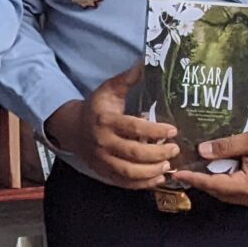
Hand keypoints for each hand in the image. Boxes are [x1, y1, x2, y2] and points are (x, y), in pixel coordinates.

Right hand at [42, 63, 179, 188]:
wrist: (73, 129)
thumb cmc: (96, 108)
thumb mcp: (109, 90)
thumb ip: (127, 79)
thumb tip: (145, 61)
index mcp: (106, 121)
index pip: (133, 128)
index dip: (155, 131)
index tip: (172, 130)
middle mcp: (103, 143)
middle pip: (134, 153)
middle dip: (158, 153)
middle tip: (174, 149)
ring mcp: (102, 161)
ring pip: (130, 172)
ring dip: (152, 172)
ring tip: (168, 165)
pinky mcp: (104, 173)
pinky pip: (124, 183)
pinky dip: (143, 184)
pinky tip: (157, 179)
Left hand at [172, 127, 247, 206]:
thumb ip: (226, 146)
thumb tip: (202, 150)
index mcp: (247, 186)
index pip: (213, 184)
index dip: (194, 177)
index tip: (177, 172)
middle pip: (218, 191)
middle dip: (200, 180)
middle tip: (183, 168)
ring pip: (226, 193)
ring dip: (212, 182)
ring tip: (196, 168)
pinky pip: (236, 192)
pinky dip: (224, 182)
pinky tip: (217, 170)